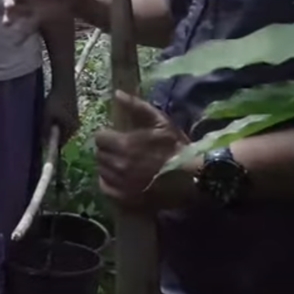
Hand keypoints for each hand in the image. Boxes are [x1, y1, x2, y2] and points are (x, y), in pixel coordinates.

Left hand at [43, 83, 79, 145]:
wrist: (64, 84)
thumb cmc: (55, 102)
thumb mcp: (47, 117)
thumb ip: (45, 130)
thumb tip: (43, 143)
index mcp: (71, 129)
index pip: (61, 142)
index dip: (51, 143)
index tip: (43, 142)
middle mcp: (76, 126)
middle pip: (63, 135)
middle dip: (53, 134)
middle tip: (42, 129)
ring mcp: (76, 118)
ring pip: (63, 127)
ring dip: (55, 126)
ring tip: (46, 119)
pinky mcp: (74, 112)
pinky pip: (64, 121)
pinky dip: (58, 120)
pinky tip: (51, 113)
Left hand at [94, 91, 194, 210]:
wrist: (193, 179)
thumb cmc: (176, 148)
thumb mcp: (160, 122)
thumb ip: (136, 107)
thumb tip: (116, 94)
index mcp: (124, 144)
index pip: (100, 137)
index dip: (108, 136)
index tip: (117, 137)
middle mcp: (118, 165)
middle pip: (100, 154)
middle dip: (108, 150)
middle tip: (121, 150)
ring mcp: (121, 184)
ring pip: (102, 170)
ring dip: (109, 165)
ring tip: (123, 163)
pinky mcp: (125, 199)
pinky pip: (106, 188)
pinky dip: (109, 182)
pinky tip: (119, 178)